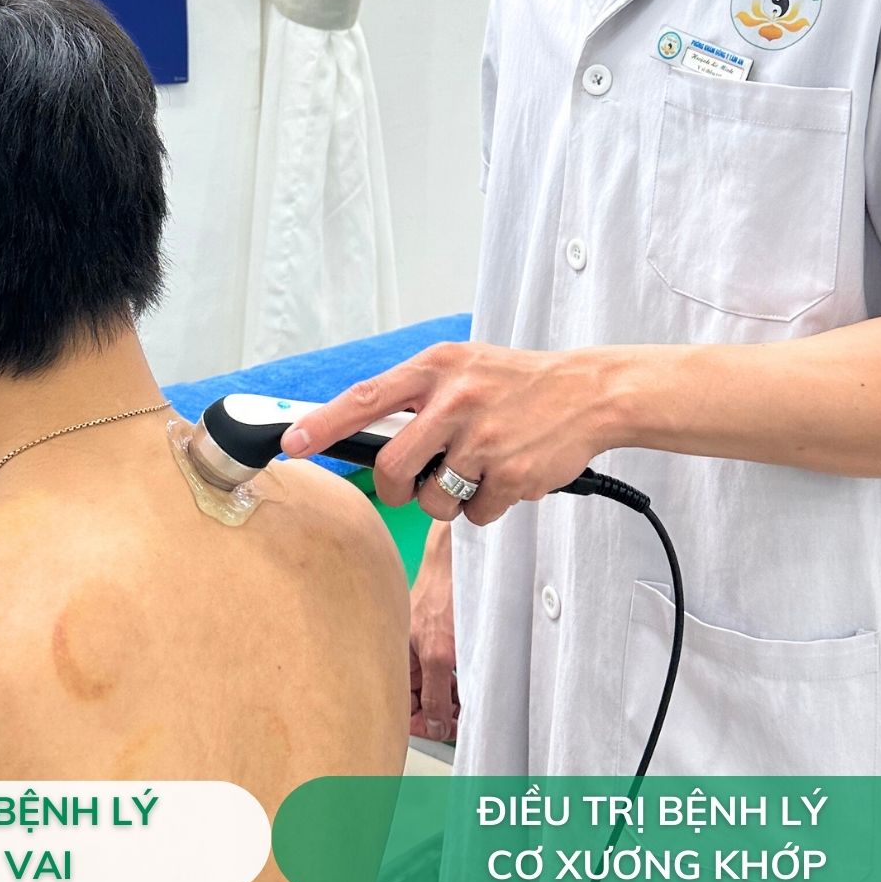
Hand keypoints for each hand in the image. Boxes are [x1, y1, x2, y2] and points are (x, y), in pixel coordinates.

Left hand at [283, 341, 617, 524]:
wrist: (589, 392)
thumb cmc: (516, 383)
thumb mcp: (462, 367)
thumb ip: (416, 394)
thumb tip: (360, 431)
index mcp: (437, 367)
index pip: (365, 399)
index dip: (323, 425)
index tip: (291, 443)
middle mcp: (456, 399)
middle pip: (393, 467)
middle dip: (397, 487)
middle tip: (417, 481)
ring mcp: (485, 438)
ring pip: (433, 499)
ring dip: (448, 499)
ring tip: (476, 469)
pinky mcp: (512, 474)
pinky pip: (476, 514)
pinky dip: (486, 505)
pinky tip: (506, 474)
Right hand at [410, 525, 457, 741]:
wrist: (462, 558)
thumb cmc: (444, 591)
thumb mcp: (438, 653)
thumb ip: (434, 694)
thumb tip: (436, 726)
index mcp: (397, 658)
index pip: (402, 706)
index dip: (424, 723)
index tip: (447, 731)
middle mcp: (408, 653)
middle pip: (421, 698)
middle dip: (443, 711)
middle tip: (465, 717)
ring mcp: (425, 644)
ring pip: (438, 685)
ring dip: (455, 696)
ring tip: (472, 698)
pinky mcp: (443, 636)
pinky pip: (449, 668)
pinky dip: (461, 677)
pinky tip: (473, 676)